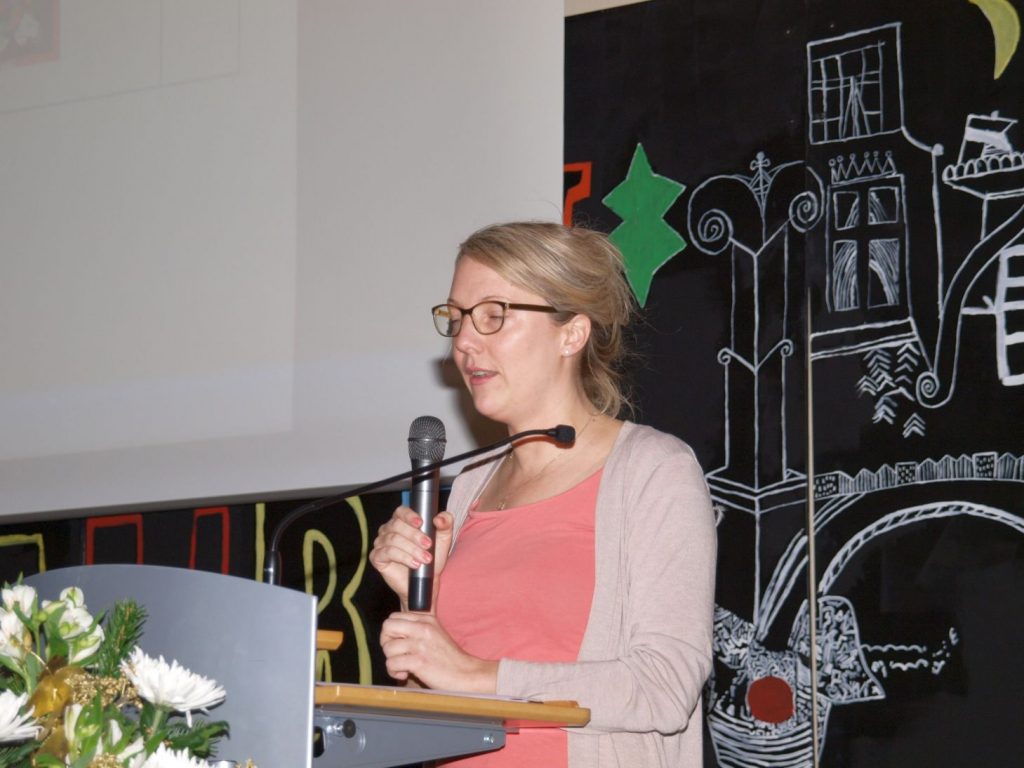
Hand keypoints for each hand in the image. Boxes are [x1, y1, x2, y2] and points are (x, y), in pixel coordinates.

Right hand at [369, 506, 453, 605]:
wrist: (427, 580)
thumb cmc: (434, 557)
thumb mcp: (443, 539)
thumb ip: (445, 523)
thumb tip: (439, 518)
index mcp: (402, 521)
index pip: (400, 511)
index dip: (409, 515)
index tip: (421, 523)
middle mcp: (388, 530)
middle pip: (396, 525)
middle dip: (414, 535)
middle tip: (428, 545)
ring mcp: (381, 544)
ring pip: (393, 539)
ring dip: (412, 549)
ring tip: (425, 559)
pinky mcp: (377, 558)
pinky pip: (387, 553)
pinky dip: (403, 557)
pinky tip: (414, 564)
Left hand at [380, 611, 497, 692]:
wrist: (466, 674)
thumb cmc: (449, 658)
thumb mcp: (435, 633)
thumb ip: (417, 629)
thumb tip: (394, 634)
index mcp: (426, 619)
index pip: (393, 618)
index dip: (391, 633)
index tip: (399, 644)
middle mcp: (422, 628)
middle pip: (387, 627)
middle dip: (386, 643)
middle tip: (396, 654)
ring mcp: (420, 644)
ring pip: (388, 648)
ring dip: (391, 661)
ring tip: (403, 667)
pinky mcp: (419, 661)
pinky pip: (392, 664)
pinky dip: (395, 672)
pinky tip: (406, 674)